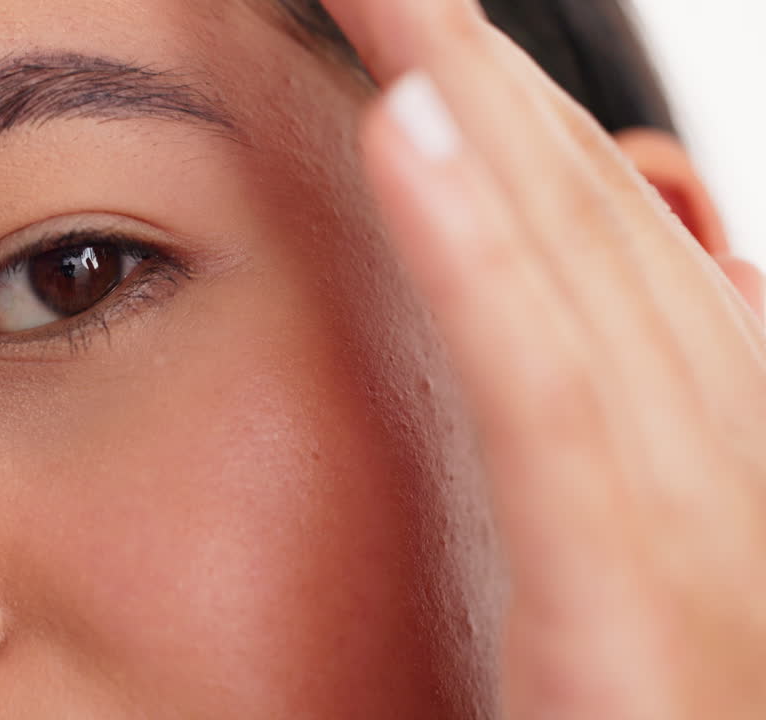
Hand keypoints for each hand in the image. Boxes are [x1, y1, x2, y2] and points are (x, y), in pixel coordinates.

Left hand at [318, 0, 765, 716]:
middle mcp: (710, 431)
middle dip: (472, 64)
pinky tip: (403, 130)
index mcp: (688, 422)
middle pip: (571, 207)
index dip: (492, 104)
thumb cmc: (640, 708)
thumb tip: (555, 297)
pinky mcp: (627, 586)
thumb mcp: (616, 550)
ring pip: (562, 258)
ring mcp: (688, 502)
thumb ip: (578, 424)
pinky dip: (478, 254)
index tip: (410, 20)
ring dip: (467, 103)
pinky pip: (542, 388)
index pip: (573, 226)